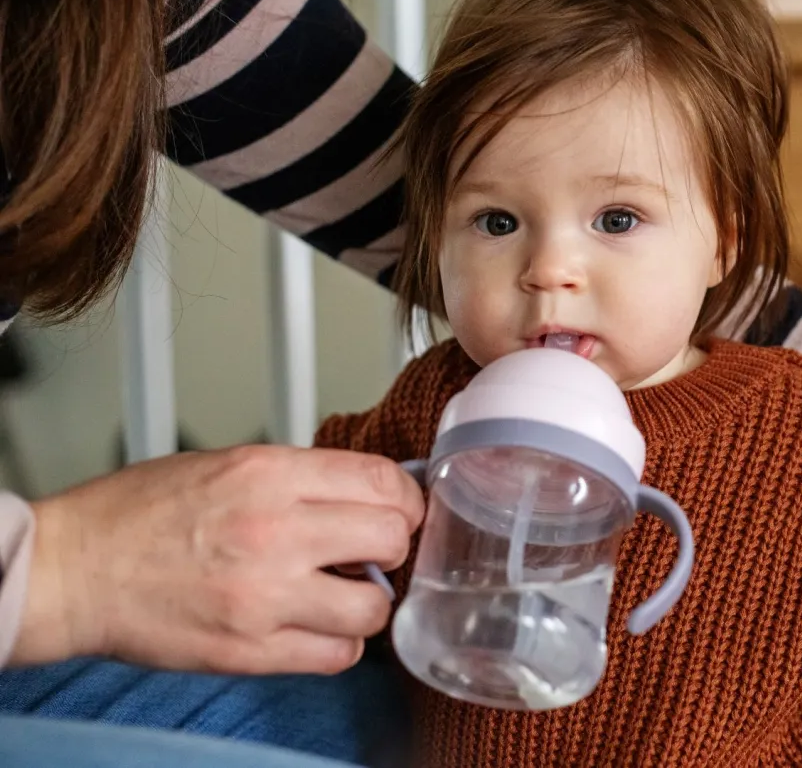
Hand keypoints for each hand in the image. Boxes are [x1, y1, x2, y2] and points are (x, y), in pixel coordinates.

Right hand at [14, 445, 423, 674]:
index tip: (403, 510)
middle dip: (395, 545)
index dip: (406, 499)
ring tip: (346, 593)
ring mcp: (266, 596)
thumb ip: (301, 478)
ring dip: (371, 602)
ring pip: (375, 608)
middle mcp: (276, 532)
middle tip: (377, 551)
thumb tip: (363, 494)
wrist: (77, 570)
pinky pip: (337, 656)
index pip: (383, 481)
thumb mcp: (229, 464)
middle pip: (392, 538)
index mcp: (270, 475)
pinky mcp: (252, 650)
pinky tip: (319, 627)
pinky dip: (340, 644)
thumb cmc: (140, 514)